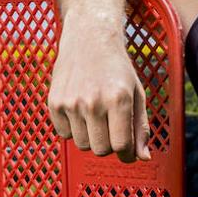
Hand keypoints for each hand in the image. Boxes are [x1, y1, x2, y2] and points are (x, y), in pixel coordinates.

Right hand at [47, 16, 150, 161]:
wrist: (89, 38)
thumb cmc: (117, 68)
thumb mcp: (137, 94)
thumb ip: (141, 127)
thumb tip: (143, 158)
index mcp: (118, 99)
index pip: (122, 146)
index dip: (127, 153)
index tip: (128, 151)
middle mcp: (93, 102)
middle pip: (101, 150)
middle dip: (109, 144)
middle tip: (111, 126)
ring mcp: (71, 102)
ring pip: (82, 145)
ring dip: (91, 137)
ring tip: (96, 115)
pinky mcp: (54, 102)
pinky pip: (64, 134)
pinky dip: (73, 129)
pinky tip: (80, 110)